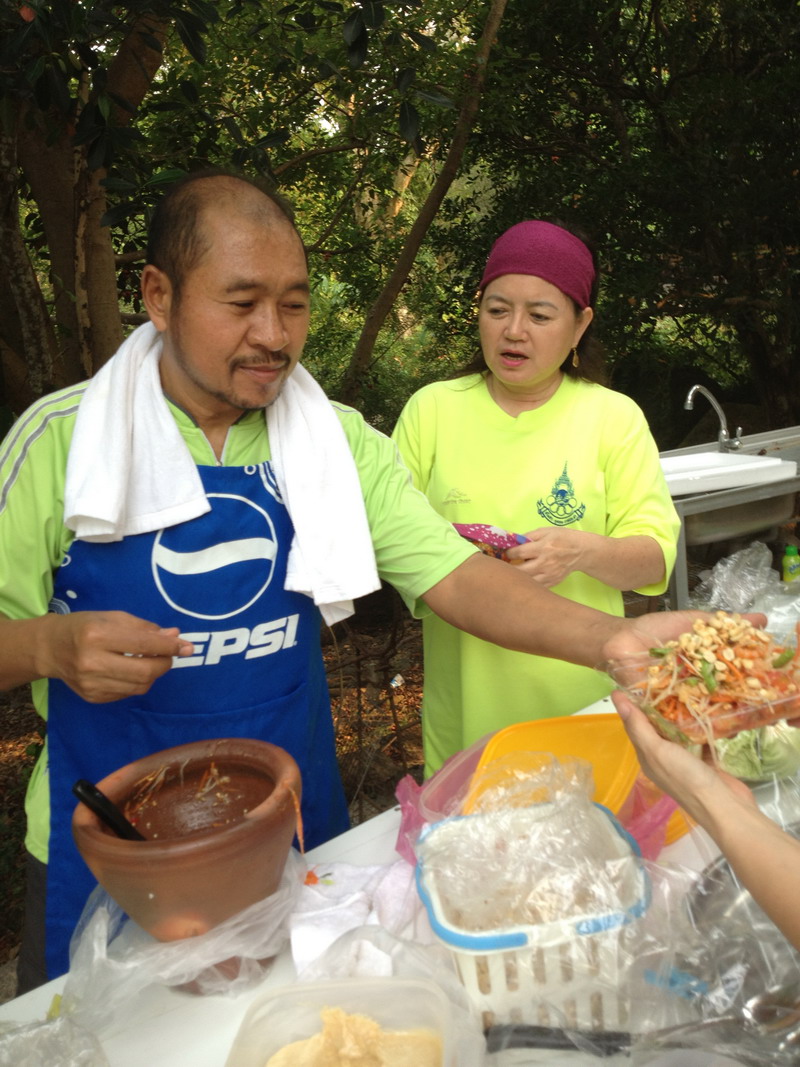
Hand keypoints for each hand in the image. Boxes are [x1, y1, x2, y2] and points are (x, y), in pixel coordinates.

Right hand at [41, 611, 193, 702]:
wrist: (50, 648)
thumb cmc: (84, 626)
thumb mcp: (112, 617)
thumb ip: (145, 628)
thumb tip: (175, 636)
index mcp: (97, 635)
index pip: (143, 643)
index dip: (169, 646)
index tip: (188, 646)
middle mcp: (92, 662)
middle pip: (145, 672)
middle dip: (165, 663)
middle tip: (169, 655)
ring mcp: (91, 684)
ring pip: (139, 686)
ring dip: (153, 674)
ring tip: (150, 660)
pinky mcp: (92, 697)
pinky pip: (127, 693)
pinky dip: (137, 682)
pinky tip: (130, 670)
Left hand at [505, 527, 584, 585]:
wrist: (581, 551)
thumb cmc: (562, 538)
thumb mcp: (546, 531)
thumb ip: (529, 536)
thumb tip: (513, 542)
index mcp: (543, 548)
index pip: (519, 553)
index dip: (509, 553)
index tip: (506, 553)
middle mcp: (546, 563)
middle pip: (520, 571)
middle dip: (509, 568)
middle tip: (506, 565)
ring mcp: (549, 575)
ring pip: (527, 582)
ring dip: (518, 578)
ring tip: (513, 573)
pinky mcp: (553, 583)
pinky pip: (536, 587)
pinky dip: (528, 584)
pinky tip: (525, 579)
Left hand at [611, 690, 755, 812]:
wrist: (725, 806)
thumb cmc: (687, 777)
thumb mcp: (657, 751)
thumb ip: (639, 727)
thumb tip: (618, 701)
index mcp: (647, 757)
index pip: (634, 725)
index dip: (631, 704)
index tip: (631, 679)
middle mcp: (663, 758)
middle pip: (655, 726)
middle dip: (655, 704)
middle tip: (659, 678)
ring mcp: (685, 760)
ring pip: (676, 731)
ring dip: (676, 712)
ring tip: (679, 687)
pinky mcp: (705, 760)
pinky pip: (697, 737)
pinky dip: (698, 724)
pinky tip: (702, 707)